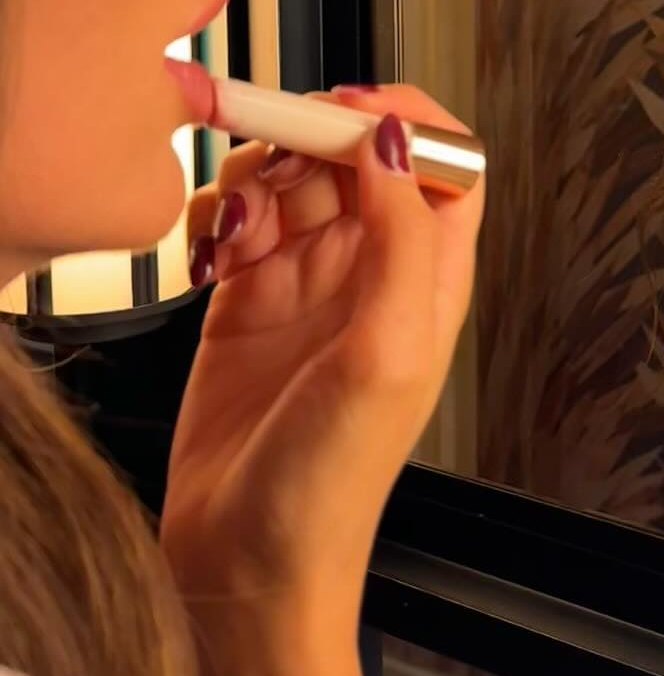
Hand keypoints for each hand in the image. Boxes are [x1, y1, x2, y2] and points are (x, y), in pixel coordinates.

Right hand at [159, 85, 485, 621]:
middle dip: (309, 141)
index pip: (444, 160)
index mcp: (430, 277)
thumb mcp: (386, 353)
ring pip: (291, 178)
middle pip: (355, 155)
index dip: (400, 121)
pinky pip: (236, 221)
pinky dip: (216, 216)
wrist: (247, 562)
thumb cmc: (332, 484)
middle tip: (267, 168)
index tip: (342, 114)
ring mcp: (309, 281)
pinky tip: (207, 256)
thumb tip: (395, 141)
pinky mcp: (247, 299)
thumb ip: (402, 239)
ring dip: (255, 179)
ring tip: (233, 230)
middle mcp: (374, 270)